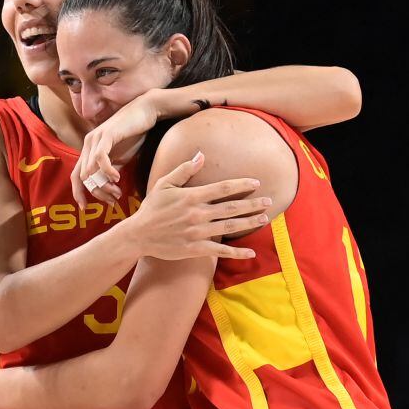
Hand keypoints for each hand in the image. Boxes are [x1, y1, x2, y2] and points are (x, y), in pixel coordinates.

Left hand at [72, 89, 170, 206]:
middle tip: (113, 200)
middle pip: (83, 177)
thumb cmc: (134, 134)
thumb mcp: (121, 157)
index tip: (85, 208)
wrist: (146, 111)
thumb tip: (108, 189)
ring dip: (104, 185)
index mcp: (89, 150)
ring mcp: (95, 139)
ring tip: (118, 191)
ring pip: (90, 170)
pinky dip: (107, 172)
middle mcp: (88, 144)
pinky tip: (117, 178)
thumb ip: (111, 171)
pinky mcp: (107, 135)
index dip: (78, 193)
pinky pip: (101, 158)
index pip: (75, 175)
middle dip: (98, 193)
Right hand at [126, 152, 270, 260]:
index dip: (241, 185)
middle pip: (231, 207)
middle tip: (269, 201)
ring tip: (264, 218)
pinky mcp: (195, 248)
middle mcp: (197, 214)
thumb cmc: (152, 208)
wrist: (138, 235)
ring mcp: (197, 232)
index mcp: (191, 196)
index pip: (222, 188)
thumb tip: (201, 155)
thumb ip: (184, 170)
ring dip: (249, 222)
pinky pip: (220, 250)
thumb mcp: (164, 184)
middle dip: (252, 204)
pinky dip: (237, 253)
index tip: (256, 183)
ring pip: (229, 226)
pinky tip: (250, 253)